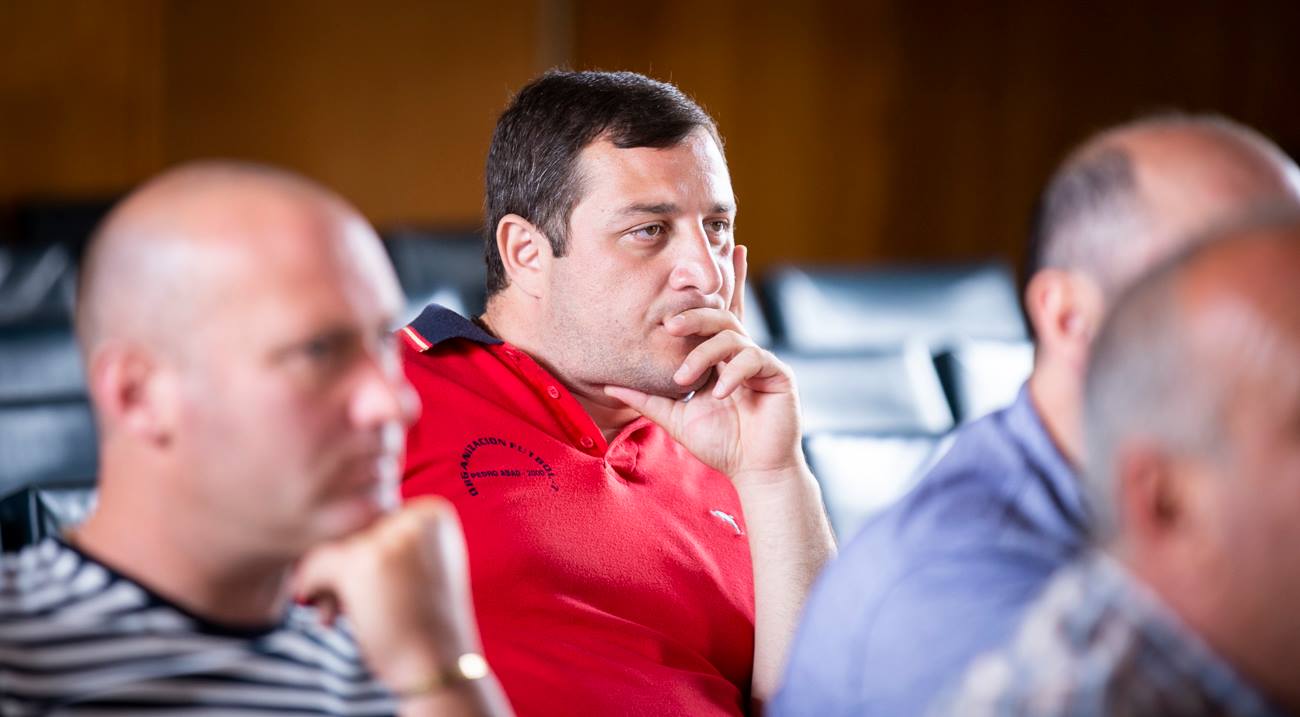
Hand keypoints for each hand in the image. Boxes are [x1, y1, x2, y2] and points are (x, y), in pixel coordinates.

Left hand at [293, 498, 480, 690]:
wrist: (436, 663)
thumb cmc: (426, 623)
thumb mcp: (422, 568)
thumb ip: (392, 541)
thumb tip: (336, 525)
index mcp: (433, 513)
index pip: (377, 519)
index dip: (363, 553)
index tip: (367, 586)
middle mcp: (413, 516)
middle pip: (354, 529)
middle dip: (342, 567)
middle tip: (337, 606)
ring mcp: (388, 537)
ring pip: (333, 545)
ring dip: (327, 580)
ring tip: (332, 613)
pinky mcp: (363, 560)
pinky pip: (317, 564)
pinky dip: (310, 586)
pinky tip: (316, 608)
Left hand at [605, 245, 805, 485]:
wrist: (752, 470)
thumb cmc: (720, 443)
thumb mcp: (674, 417)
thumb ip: (646, 399)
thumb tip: (608, 385)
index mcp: (720, 357)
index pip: (715, 316)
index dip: (717, 286)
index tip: (703, 263)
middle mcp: (741, 352)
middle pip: (721, 315)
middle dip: (695, 315)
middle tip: (669, 324)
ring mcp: (761, 361)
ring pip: (731, 335)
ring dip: (703, 354)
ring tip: (684, 379)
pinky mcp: (778, 374)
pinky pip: (753, 358)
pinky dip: (732, 373)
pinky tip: (720, 393)